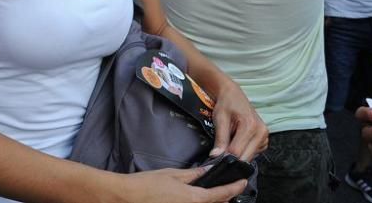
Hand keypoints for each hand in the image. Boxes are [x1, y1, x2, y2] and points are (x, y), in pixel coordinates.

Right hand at [117, 167, 247, 202]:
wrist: (128, 198)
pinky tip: (197, 197)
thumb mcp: (172, 175)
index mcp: (194, 198)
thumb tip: (206, 171)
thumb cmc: (147, 185)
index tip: (242, 182)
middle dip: (226, 197)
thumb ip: (192, 175)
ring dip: (214, 202)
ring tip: (216, 193)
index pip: (221, 194)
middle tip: (231, 187)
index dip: (234, 188)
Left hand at [209, 80, 267, 160]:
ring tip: (231, 139)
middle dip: (231, 157)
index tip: (216, 155)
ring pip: (249, 157)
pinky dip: (243, 151)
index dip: (224, 156)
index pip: (237, 152)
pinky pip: (252, 154)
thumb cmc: (227, 103)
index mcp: (251, 126)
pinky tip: (238, 140)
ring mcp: (264, 136)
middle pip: (245, 157)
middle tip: (221, 149)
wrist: (233, 94)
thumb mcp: (220, 119)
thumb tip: (216, 156)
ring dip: (238, 154)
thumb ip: (220, 139)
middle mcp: (261, 132)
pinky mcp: (264, 140)